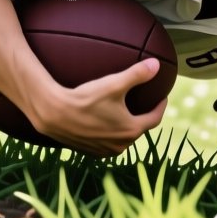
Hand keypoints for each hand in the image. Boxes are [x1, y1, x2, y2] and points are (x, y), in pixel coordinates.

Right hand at [28, 57, 168, 156]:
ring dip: (125, 127)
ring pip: (122, 138)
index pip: (154, 118)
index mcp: (131, 130)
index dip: (160, 106)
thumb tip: (156, 64)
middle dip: (142, 116)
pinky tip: (104, 123)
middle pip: (138, 129)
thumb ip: (137, 74)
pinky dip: (110, 133)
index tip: (162, 97)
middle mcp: (121, 145)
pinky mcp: (91, 152)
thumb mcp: (113, 83)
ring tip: (123, 113)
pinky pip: (107, 143)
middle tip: (142, 103)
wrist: (54, 113)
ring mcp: (105, 151)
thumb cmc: (85, 98)